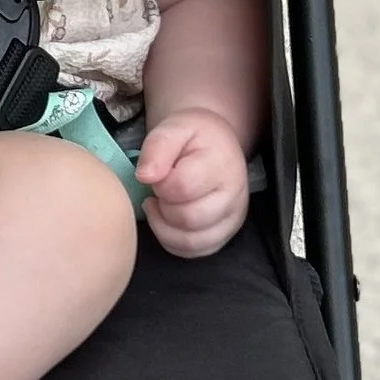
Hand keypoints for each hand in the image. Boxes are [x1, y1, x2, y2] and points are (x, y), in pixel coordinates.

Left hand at [134, 107, 250, 258]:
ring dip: (164, 227)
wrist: (216, 145)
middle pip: (188, 218)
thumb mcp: (173, 128)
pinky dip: (172, 241)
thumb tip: (145, 177)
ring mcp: (233, 219)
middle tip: (158, 190)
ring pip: (191, 242)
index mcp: (222, 163)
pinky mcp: (225, 234)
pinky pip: (194, 251)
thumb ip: (157, 147)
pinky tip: (167, 220)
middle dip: (163, 207)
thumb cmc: (193, 137)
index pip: (183, 187)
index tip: (158, 173)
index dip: (160, 184)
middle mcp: (235, 195)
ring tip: (160, 204)